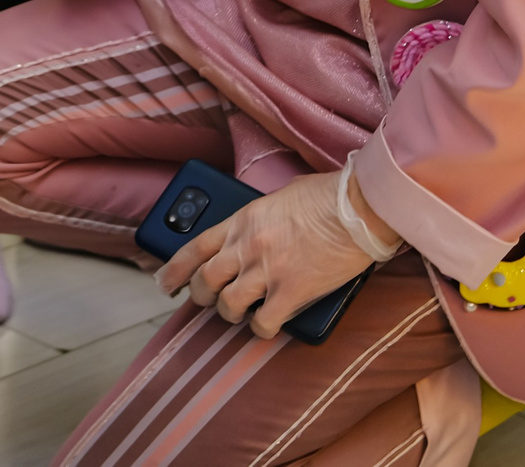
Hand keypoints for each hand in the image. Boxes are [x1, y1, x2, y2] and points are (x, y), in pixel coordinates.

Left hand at [158, 170, 382, 337]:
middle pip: (206, 280)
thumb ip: (260, 218)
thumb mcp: (281, 197)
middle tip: (207, 301)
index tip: (165, 284)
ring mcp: (267, 271)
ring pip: (229, 305)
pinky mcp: (291, 293)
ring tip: (239, 314)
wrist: (359, 208)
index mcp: (242, 220)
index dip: (175, 269)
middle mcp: (247, 246)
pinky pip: (263, 323)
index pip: (194, 247)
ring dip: (230, 313)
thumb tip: (258, 233)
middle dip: (201, 295)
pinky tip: (267, 326)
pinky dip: (261, 329)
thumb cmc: (328, 196)